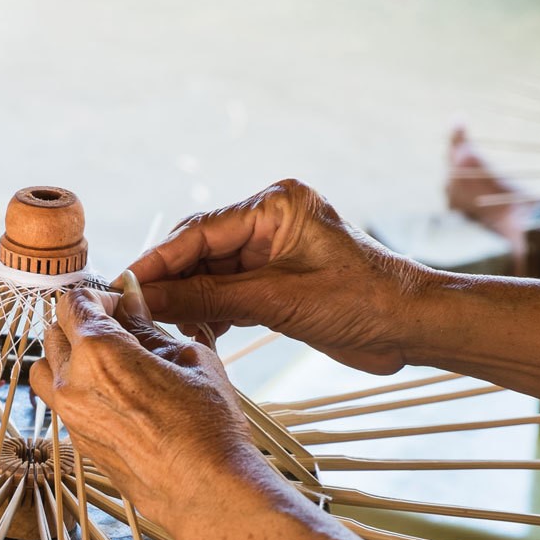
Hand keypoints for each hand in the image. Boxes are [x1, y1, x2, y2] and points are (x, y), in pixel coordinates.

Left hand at [27, 288, 288, 539]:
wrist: (207, 489)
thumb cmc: (207, 426)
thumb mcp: (187, 357)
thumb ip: (147, 325)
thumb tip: (130, 298)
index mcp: (98, 352)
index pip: (73, 303)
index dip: (98, 296)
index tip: (120, 303)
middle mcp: (72, 383)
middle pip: (54, 333)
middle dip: (82, 323)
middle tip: (120, 329)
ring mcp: (70, 416)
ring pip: (45, 369)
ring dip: (67, 356)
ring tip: (109, 362)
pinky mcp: (77, 442)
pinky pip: (59, 402)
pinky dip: (74, 388)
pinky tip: (114, 394)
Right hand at [128, 179, 431, 374]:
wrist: (414, 328)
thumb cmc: (365, 301)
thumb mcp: (277, 300)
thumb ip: (209, 297)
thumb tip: (150, 298)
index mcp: (275, 205)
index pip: (199, 232)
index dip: (158, 261)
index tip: (124, 285)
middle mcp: (270, 222)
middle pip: (199, 252)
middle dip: (170, 284)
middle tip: (138, 313)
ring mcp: (272, 252)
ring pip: (209, 275)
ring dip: (190, 303)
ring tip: (170, 330)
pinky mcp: (276, 282)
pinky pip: (228, 293)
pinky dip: (211, 314)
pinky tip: (201, 334)